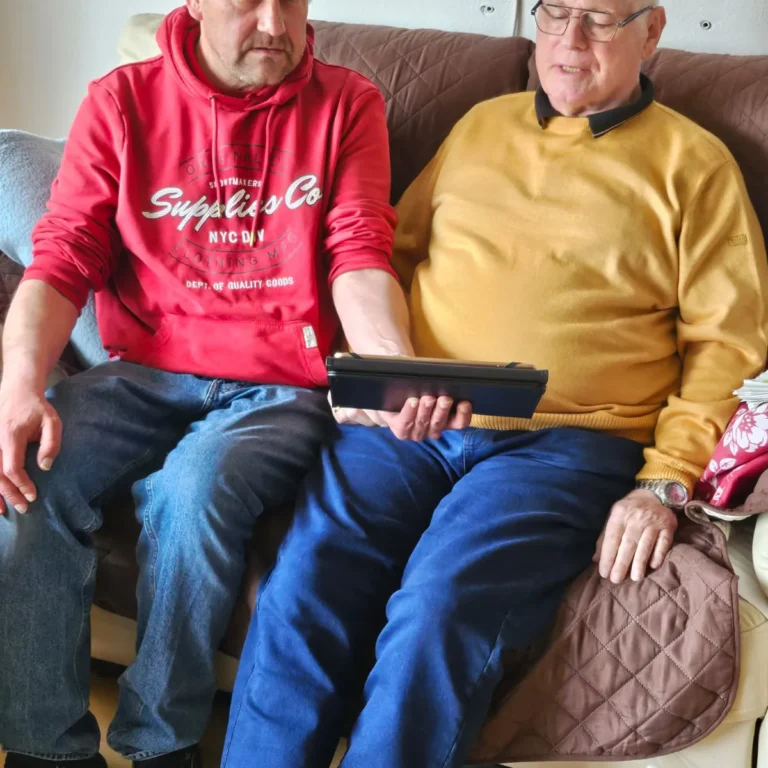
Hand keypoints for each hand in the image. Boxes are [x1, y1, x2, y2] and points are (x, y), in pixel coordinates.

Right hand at [0, 386, 61, 513]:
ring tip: (3, 510)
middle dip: (9, 494)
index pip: (12, 467)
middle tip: (23, 508)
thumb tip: (45, 467)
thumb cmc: (37, 407)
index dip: (22, 484)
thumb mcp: (52, 422)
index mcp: (10, 435)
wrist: (17, 390)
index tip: (33, 495)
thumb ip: (51, 444)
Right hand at [332, 395, 472, 440]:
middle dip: (426, 412)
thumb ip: (362, 400)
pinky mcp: (449, 421)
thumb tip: (345, 408)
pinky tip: (464, 402)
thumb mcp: (374, 393)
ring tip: (444, 398)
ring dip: (443, 413)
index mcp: (398, 426)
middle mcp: (416, 432)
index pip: (403, 426)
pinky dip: (463, 415)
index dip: (409, 415)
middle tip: (429, 396)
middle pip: (422, 427)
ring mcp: (433, 427)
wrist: (406, 382)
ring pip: (439, 426)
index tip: (411, 400)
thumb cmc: (391, 387)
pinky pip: (457, 424)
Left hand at [593, 489, 677, 583]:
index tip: (604, 572)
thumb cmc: (629, 511)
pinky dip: (658, 554)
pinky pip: (663, 542)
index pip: (612, 538)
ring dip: (639, 563)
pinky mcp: (668, 526)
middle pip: (628, 544)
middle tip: (616, 580)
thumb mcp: (614, 518)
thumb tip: (596, 559)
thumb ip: (605, 538)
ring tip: (634, 578)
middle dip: (621, 563)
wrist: (654, 494)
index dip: (608, 556)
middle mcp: (636, 517)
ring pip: (645, 545)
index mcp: (620, 514)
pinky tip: (653, 566)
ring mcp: (654, 521)